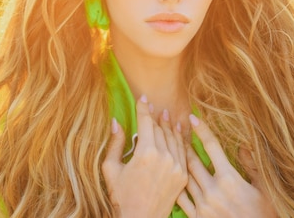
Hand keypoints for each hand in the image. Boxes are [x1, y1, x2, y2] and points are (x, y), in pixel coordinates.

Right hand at [102, 95, 187, 217]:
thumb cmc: (121, 196)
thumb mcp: (111, 168)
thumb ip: (115, 143)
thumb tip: (116, 122)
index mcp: (146, 153)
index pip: (145, 123)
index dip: (143, 109)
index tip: (143, 98)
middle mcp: (164, 157)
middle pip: (159, 130)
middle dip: (154, 117)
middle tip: (152, 106)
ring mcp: (176, 167)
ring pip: (173, 138)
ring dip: (168, 126)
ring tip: (166, 115)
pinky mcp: (182, 176)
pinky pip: (182, 152)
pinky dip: (179, 140)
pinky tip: (177, 132)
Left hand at [176, 115, 276, 217]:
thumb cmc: (264, 215)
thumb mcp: (264, 188)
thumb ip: (253, 165)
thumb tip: (242, 144)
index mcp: (231, 180)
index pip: (213, 148)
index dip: (202, 131)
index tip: (193, 117)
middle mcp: (214, 191)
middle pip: (193, 160)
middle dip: (183, 142)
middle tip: (175, 128)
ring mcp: (203, 205)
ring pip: (185, 176)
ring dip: (178, 160)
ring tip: (170, 147)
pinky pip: (181, 198)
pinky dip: (176, 184)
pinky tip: (172, 174)